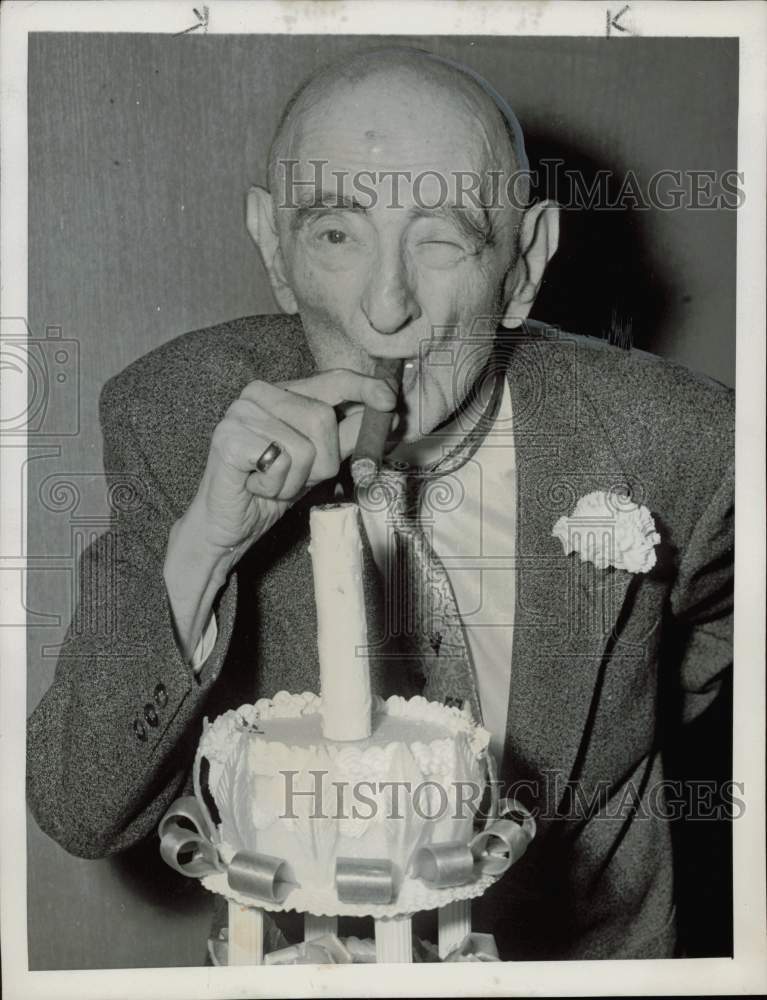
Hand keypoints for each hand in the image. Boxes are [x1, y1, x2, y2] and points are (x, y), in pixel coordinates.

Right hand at [163, 369, 396, 660]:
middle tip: (295, 478)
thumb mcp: (319, 461)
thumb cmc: (272, 489)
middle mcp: (257, 394)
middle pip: (322, 418)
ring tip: (272, 482)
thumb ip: (349, 436)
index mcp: (281, 392)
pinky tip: (256, 486)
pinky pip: (280, 461)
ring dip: (296, 479)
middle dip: (322, 461)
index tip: (390, 399)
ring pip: (304, 445)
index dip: (364, 388)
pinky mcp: (227, 439)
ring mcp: (239, 413)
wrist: (228, 526)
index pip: (332, 379)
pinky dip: (275, 485)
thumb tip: (388, 415)